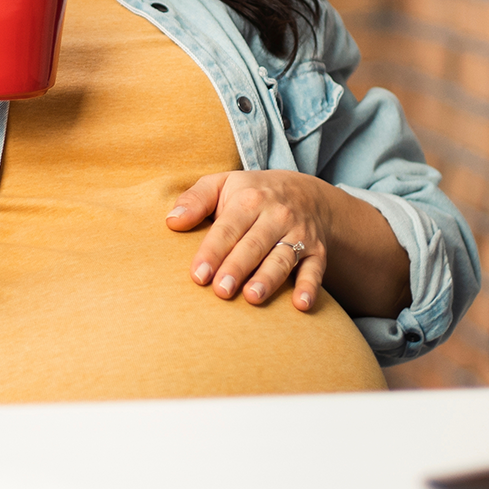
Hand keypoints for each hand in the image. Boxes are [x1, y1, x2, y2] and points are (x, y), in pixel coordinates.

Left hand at [166, 170, 338, 311]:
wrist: (307, 193)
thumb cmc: (252, 194)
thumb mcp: (223, 184)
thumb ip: (195, 199)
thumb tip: (171, 221)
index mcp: (249, 199)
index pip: (228, 228)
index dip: (213, 251)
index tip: (198, 275)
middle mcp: (276, 216)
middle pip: (254, 244)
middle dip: (238, 267)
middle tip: (221, 290)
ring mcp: (299, 234)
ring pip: (283, 257)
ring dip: (269, 278)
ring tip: (253, 297)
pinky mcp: (317, 252)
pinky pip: (316, 270)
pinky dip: (311, 287)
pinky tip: (301, 305)